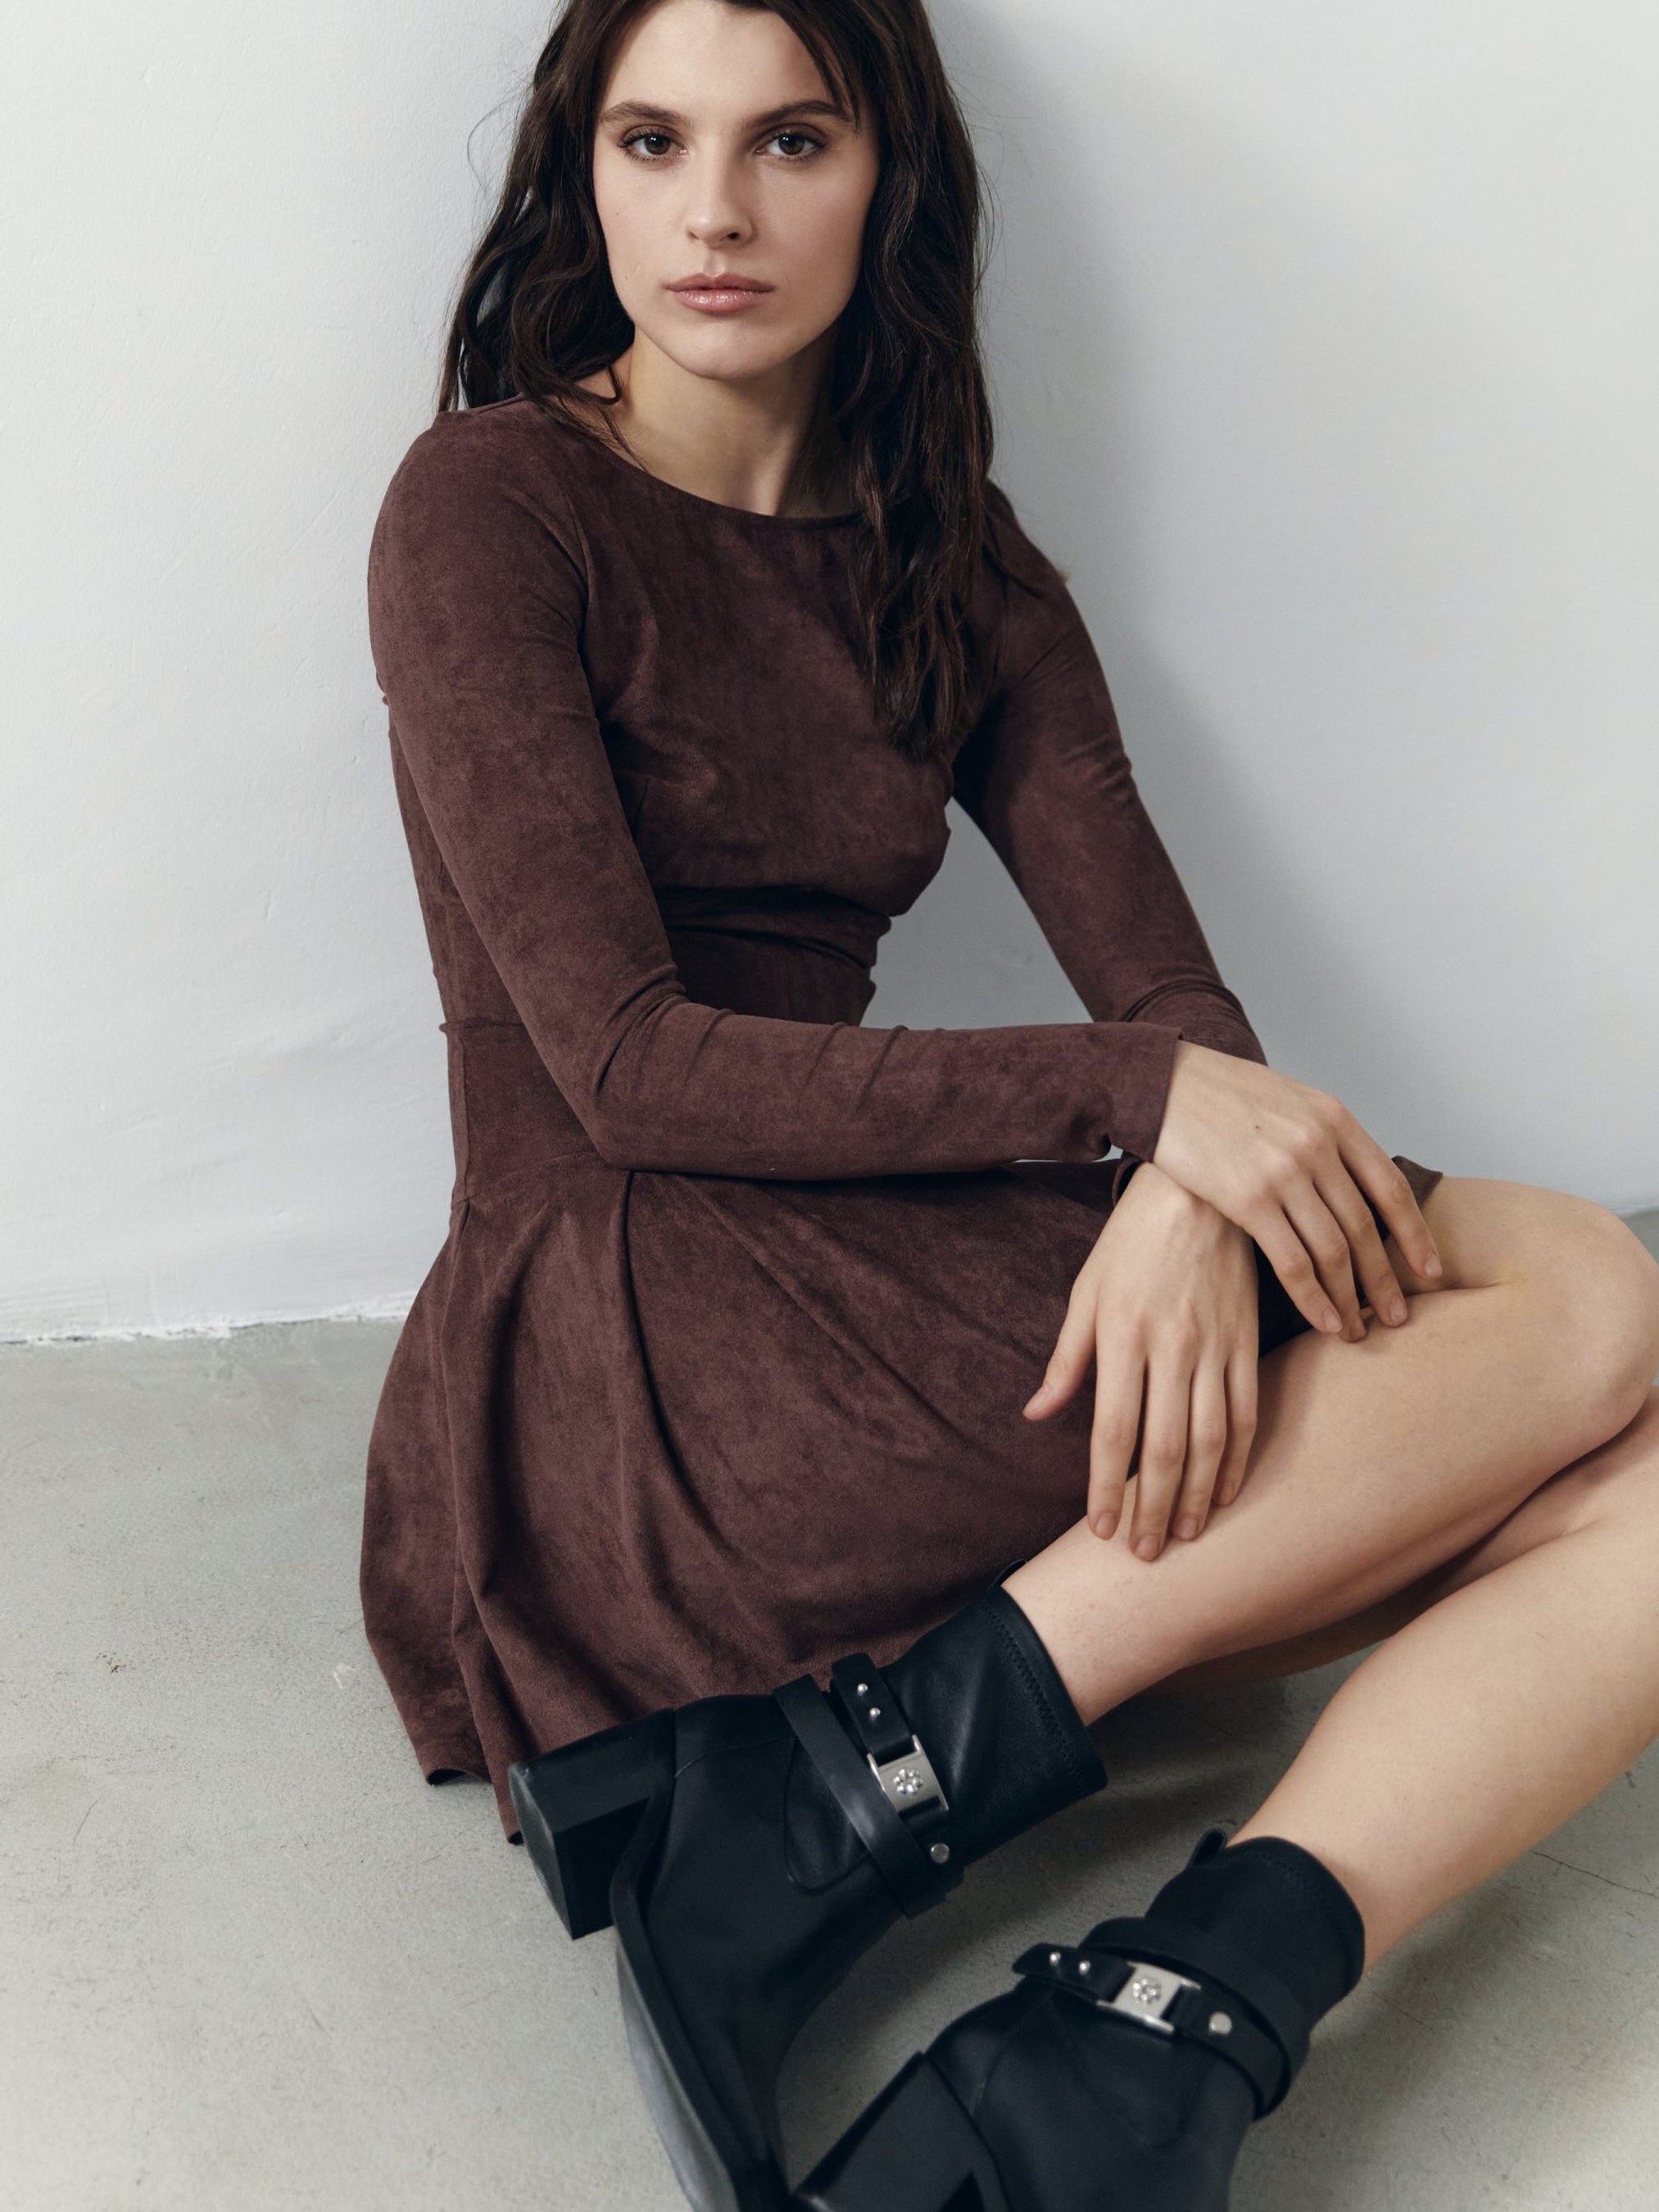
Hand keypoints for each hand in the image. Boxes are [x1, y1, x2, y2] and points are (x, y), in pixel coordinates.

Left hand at [1024, 1161, 1260, 1557]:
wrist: (1201, 1193)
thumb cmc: (1132, 1243)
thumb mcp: (1086, 1292)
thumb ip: (1066, 1358)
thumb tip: (1037, 1413)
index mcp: (1122, 1336)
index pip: (1113, 1429)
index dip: (1105, 1486)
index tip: (1102, 1530)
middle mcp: (1171, 1348)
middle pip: (1162, 1447)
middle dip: (1152, 1507)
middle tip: (1145, 1553)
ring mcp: (1215, 1347)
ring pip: (1210, 1439)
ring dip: (1197, 1496)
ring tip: (1185, 1537)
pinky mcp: (1247, 1341)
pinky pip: (1248, 1412)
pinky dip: (1237, 1459)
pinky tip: (1225, 1493)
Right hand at [1150, 1043, 1442, 1341]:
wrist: (1160, 1082)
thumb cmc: (1219, 1095)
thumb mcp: (1288, 1100)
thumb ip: (1323, 1138)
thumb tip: (1350, 1186)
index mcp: (1335, 1119)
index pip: (1390, 1186)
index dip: (1415, 1234)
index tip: (1430, 1270)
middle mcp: (1317, 1145)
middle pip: (1365, 1227)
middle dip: (1384, 1279)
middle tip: (1396, 1317)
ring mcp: (1284, 1172)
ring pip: (1333, 1250)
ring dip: (1349, 1297)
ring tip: (1357, 1331)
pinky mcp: (1247, 1198)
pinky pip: (1293, 1262)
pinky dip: (1313, 1298)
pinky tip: (1323, 1321)